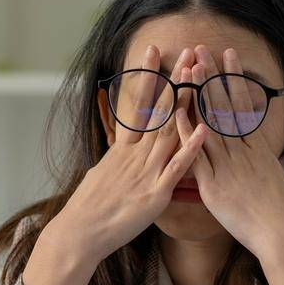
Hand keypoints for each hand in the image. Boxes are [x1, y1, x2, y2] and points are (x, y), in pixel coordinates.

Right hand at [50, 44, 207, 265]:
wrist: (80, 233)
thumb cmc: (88, 208)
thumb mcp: (101, 174)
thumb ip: (116, 160)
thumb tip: (118, 152)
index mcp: (123, 149)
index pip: (138, 104)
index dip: (147, 76)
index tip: (154, 50)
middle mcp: (135, 155)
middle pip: (160, 110)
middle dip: (175, 80)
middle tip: (188, 52)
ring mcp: (146, 172)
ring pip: (170, 131)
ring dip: (187, 103)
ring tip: (200, 76)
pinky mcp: (155, 193)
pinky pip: (177, 168)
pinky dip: (191, 148)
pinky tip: (204, 129)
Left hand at [173, 44, 283, 284]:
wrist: (280, 230)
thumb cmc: (278, 208)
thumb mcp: (274, 174)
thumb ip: (263, 157)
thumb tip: (261, 147)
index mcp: (256, 146)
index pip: (242, 104)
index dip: (233, 78)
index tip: (227, 55)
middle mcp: (241, 150)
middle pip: (224, 106)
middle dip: (212, 76)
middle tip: (201, 49)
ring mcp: (227, 165)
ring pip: (209, 123)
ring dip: (198, 95)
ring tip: (188, 69)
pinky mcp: (213, 184)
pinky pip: (196, 155)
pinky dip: (186, 134)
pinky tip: (176, 114)